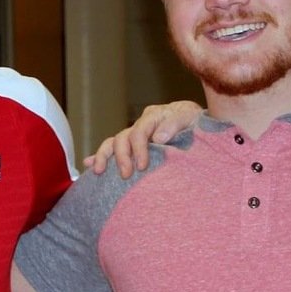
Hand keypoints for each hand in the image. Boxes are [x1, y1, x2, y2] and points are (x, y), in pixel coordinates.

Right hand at [84, 100, 201, 177]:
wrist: (201, 124)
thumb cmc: (196, 121)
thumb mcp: (191, 117)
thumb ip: (176, 123)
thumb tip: (157, 138)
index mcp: (153, 116)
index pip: (140, 131)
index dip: (138, 148)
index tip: (141, 166)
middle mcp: (141, 125)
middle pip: (122, 138)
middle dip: (121, 157)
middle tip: (127, 175)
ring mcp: (135, 135)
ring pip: (113, 142)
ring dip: (104, 156)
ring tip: (99, 171)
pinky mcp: (134, 146)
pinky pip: (112, 148)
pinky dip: (100, 157)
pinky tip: (89, 166)